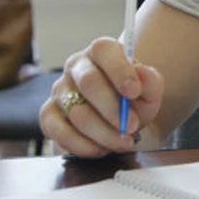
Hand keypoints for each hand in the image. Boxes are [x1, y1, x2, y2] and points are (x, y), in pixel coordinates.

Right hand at [39, 37, 163, 157]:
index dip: (120, 71)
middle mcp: (76, 66)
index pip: (104, 51)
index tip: (134, 92)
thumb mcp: (149, 90)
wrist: (118, 117)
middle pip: (89, 83)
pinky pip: (61, 133)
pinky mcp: (48, 115)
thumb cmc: (132, 98)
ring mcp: (59, 90)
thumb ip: (150, 81)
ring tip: (122, 141)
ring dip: (104, 134)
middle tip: (131, 126)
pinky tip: (102, 148)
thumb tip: (142, 73)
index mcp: (101, 51)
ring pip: (78, 113)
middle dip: (113, 110)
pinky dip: (85, 146)